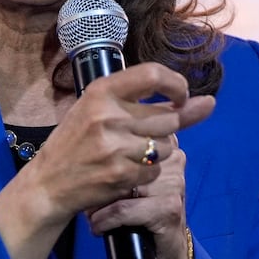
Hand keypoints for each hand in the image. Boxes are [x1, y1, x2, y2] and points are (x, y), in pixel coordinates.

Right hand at [22, 63, 214, 221]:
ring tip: (130, 153)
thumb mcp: (101, 111)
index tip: (182, 96)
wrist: (48, 183)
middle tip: (142, 136)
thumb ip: (155, 105)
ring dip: (157, 152)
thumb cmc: (77, 141)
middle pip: (168, 117)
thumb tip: (209, 102)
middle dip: (166, 128)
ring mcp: (114, 146)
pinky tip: (126, 171)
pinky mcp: (120, 174)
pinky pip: (155, 171)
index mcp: (101, 91)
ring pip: (166, 146)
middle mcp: (108, 115)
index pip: (153, 74)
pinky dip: (147, 173)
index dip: (177, 84)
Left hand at [87, 133, 198, 258]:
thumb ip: (120, 154)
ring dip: (98, 203)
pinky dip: (104, 220)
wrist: (167, 244)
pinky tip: (97, 227)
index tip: (87, 173)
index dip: (103, 155)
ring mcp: (174, 182)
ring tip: (90, 213)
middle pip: (122, 160)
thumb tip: (77, 148)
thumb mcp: (133, 175)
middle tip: (84, 198)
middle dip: (98, 180)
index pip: (128, 135)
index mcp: (165, 143)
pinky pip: (124, 209)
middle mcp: (173, 157)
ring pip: (121, 185)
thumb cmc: (143, 205)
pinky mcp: (168, 207)